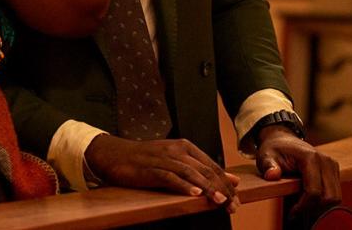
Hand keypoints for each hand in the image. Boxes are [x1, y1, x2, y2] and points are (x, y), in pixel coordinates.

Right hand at [86, 134, 240, 212]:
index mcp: (185, 146)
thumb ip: (200, 168)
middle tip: (233, 205)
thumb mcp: (175, 160)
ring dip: (207, 189)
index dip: (226, 183)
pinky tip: (193, 195)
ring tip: (219, 201)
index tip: (237, 199)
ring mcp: (164, 159)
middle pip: (206, 170)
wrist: (114, 154)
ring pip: (191, 174)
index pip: (212, 166)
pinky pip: (170, 177)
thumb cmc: (146, 159)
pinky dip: (183, 186)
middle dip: (222, 189)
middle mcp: (177, 150)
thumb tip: (229, 179)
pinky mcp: (151, 169)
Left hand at [255, 126, 340, 218]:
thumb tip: (272, 175)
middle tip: (298, 210)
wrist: (283, 139)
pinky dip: (324, 199)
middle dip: (314, 207)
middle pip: (329, 196)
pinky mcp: (334, 169)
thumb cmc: (275, 150)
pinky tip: (309, 197)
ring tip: (303, 204)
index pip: (314, 191)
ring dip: (320, 205)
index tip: (292, 211)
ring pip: (335, 196)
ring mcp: (332, 164)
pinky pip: (335, 192)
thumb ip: (269, 166)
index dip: (304, 205)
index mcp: (310, 157)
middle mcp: (325, 160)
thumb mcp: (266, 156)